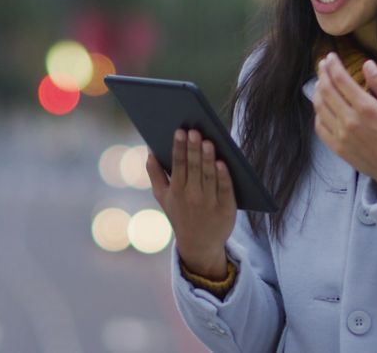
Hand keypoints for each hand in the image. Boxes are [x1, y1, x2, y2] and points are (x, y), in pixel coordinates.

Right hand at [145, 128, 236, 278]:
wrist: (199, 246)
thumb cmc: (181, 214)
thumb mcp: (164, 198)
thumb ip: (155, 174)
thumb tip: (149, 150)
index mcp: (176, 191)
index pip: (177, 165)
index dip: (178, 148)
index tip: (179, 131)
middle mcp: (192, 197)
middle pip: (193, 168)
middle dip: (193, 149)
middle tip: (194, 131)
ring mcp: (209, 203)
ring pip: (209, 176)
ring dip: (208, 159)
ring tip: (208, 142)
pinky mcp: (226, 209)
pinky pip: (225, 189)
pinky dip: (224, 177)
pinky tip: (223, 162)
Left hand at [313, 52, 376, 193]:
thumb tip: (368, 64)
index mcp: (366, 108)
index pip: (341, 80)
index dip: (333, 65)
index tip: (330, 56)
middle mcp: (350, 120)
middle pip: (327, 91)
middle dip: (323, 73)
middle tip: (323, 64)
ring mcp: (341, 135)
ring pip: (320, 107)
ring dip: (318, 91)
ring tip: (320, 82)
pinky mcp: (337, 148)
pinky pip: (320, 126)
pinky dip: (318, 113)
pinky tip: (322, 107)